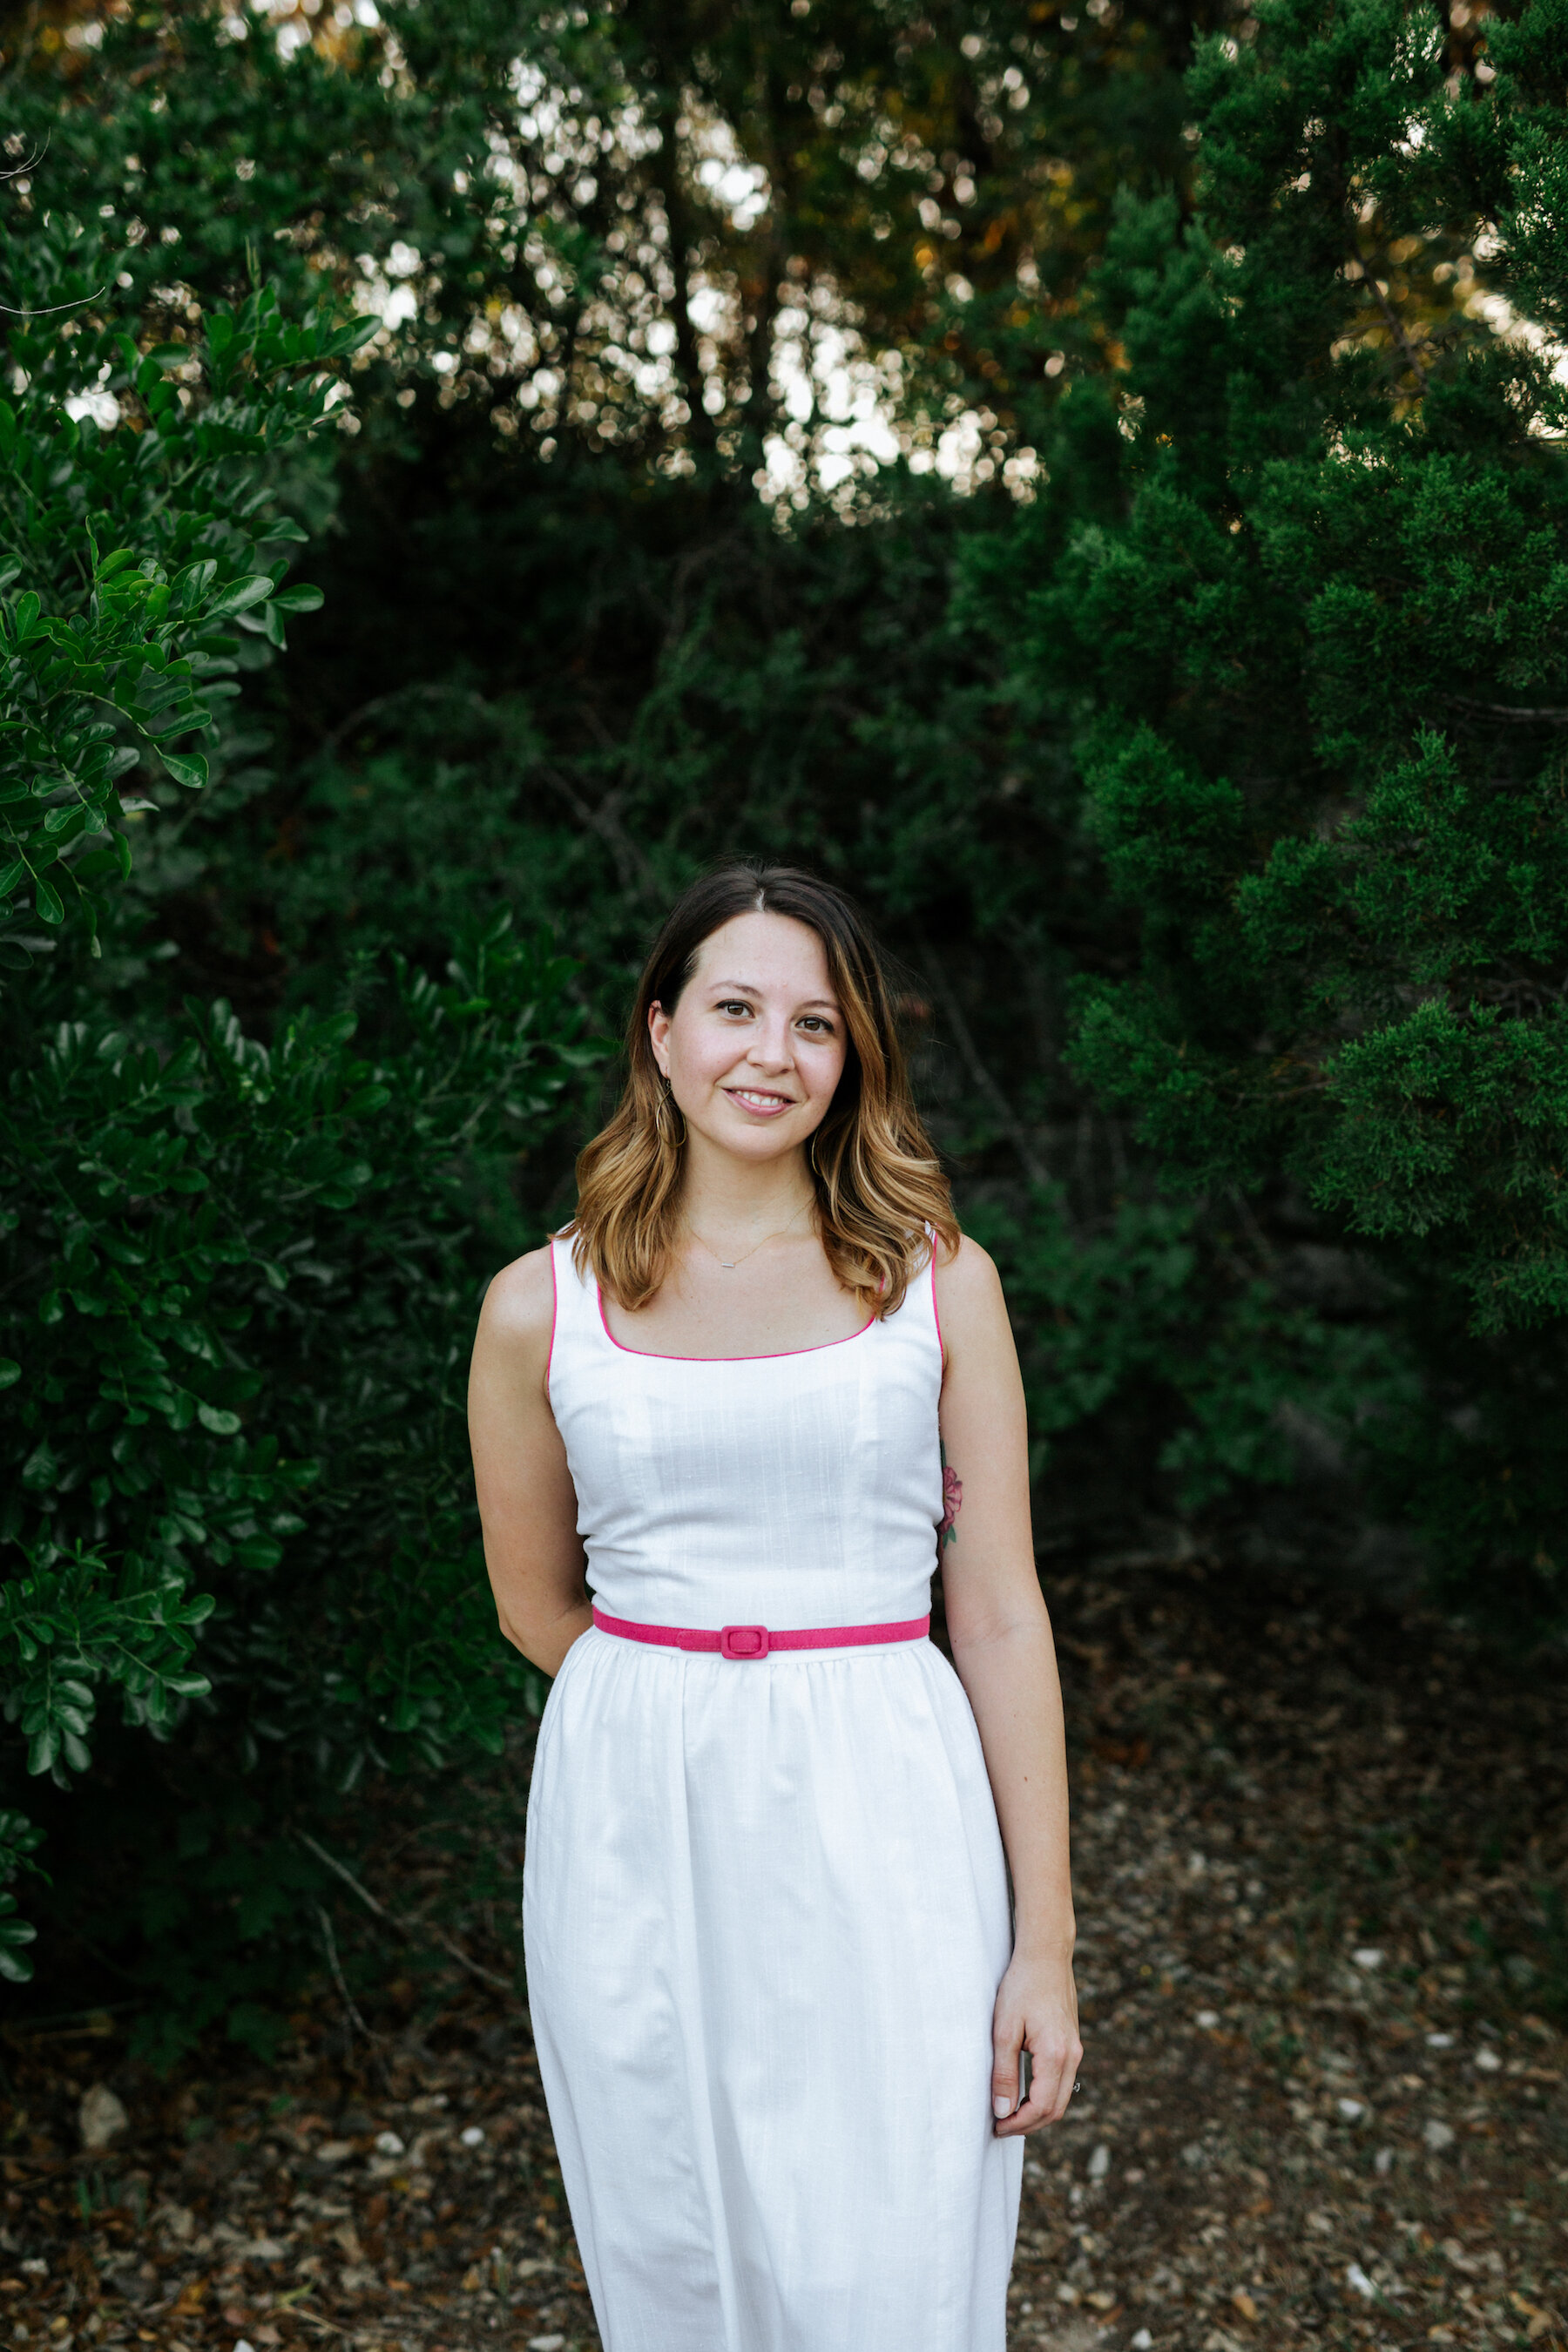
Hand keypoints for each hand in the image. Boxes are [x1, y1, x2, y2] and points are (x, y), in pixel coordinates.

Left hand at [990, 1946, 1081, 2135]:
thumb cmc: (1021, 1987)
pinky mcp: (1073, 2044)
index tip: (996, 2126)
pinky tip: (1024, 2092)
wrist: (1045, 1955)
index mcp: (1056, 2054)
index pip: (1041, 2107)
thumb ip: (1004, 2073)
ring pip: (1061, 2097)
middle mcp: (1072, 2056)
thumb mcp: (1004, 2030)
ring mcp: (1075, 2050)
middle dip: (1028, 2124)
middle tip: (1000, 2126)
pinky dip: (1044, 2095)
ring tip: (1008, 2112)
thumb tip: (1003, 2111)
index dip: (1018, 2123)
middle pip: (1055, 2109)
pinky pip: (1062, 2081)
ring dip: (1036, 2111)